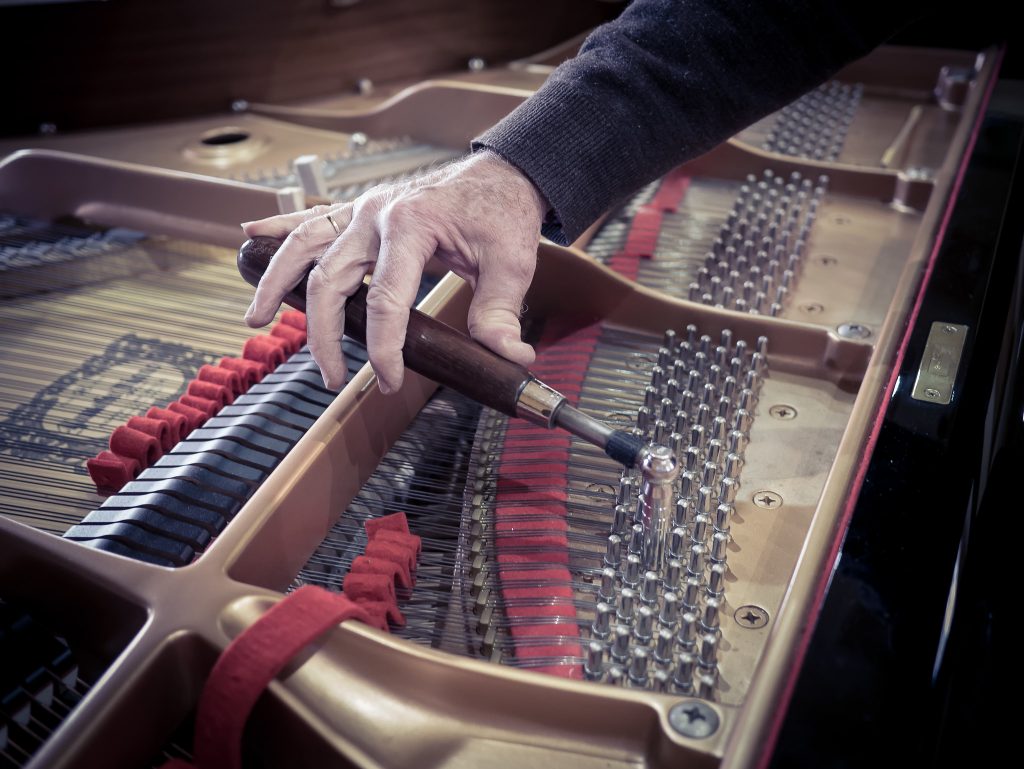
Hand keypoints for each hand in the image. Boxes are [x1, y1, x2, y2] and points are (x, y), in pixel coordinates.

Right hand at [241, 150, 546, 392]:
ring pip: (305, 246)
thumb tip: (509, 356)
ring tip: (256, 318)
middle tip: (331, 376)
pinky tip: (250, 235)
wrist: (501, 174)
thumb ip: (501, 312)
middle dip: (323, 335)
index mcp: (411, 225)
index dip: (383, 348)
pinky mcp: (360, 211)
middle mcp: (376, 215)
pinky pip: (311, 219)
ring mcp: (363, 210)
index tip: (388, 380)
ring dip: (277, 282)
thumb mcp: (512, 263)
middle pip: (330, 280)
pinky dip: (279, 228)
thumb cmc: (503, 213)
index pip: (384, 300)